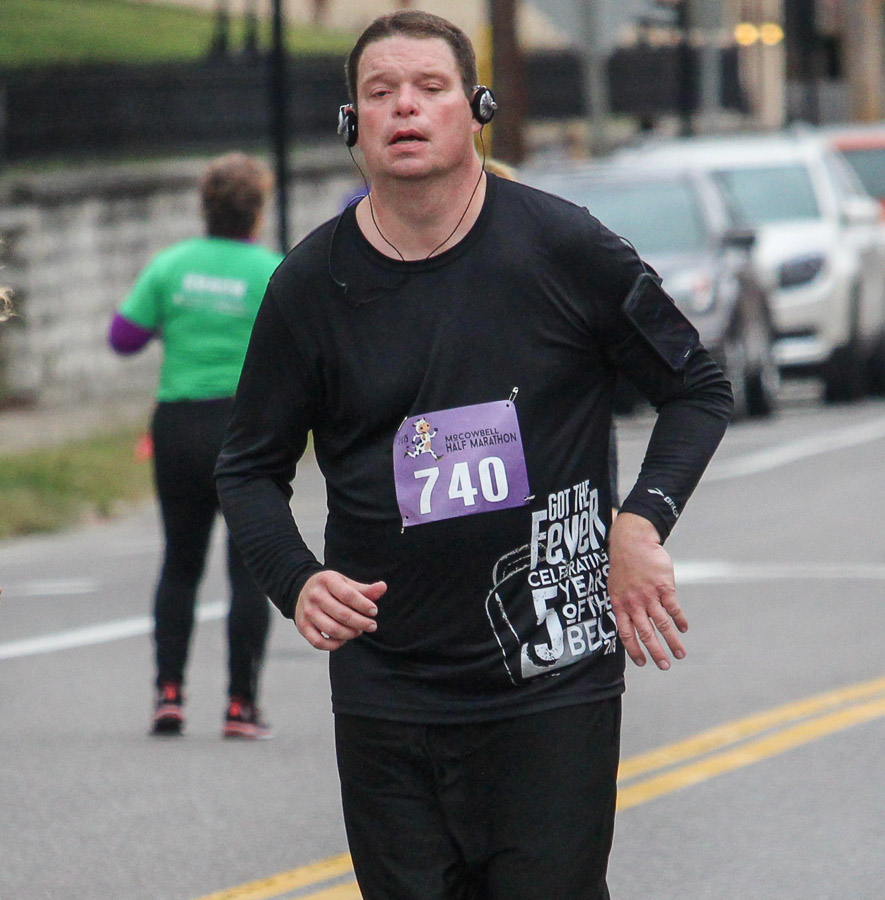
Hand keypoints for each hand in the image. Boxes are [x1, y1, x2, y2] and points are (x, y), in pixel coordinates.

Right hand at [295, 570, 385, 650]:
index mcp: (327, 580)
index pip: (349, 595)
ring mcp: (307, 612)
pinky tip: (343, 639)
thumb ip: (365, 589)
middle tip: (372, 626)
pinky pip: (319, 642)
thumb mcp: (346, 583)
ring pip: (332, 629)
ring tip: (358, 631)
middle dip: (361, 623)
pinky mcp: (302, 626)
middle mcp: (315, 596)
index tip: (374, 611)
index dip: (364, 605)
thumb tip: (383, 587)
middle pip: (342, 614)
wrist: (302, 589)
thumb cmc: (330, 587)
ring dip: (350, 634)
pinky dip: (334, 645)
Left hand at [607, 512, 686, 669]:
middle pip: (646, 634)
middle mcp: (634, 603)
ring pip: (662, 624)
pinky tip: (684, 629)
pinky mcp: (663, 587)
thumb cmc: (623, 564)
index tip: (642, 663)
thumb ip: (623, 604)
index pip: (626, 634)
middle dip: (656, 653)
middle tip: (665, 666)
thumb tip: (628, 622)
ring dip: (672, 641)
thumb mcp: (615, 586)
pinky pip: (673, 608)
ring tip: (680, 654)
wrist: (632, 541)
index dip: (634, 650)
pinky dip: (679, 620)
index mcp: (620, 604)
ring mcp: (649, 595)